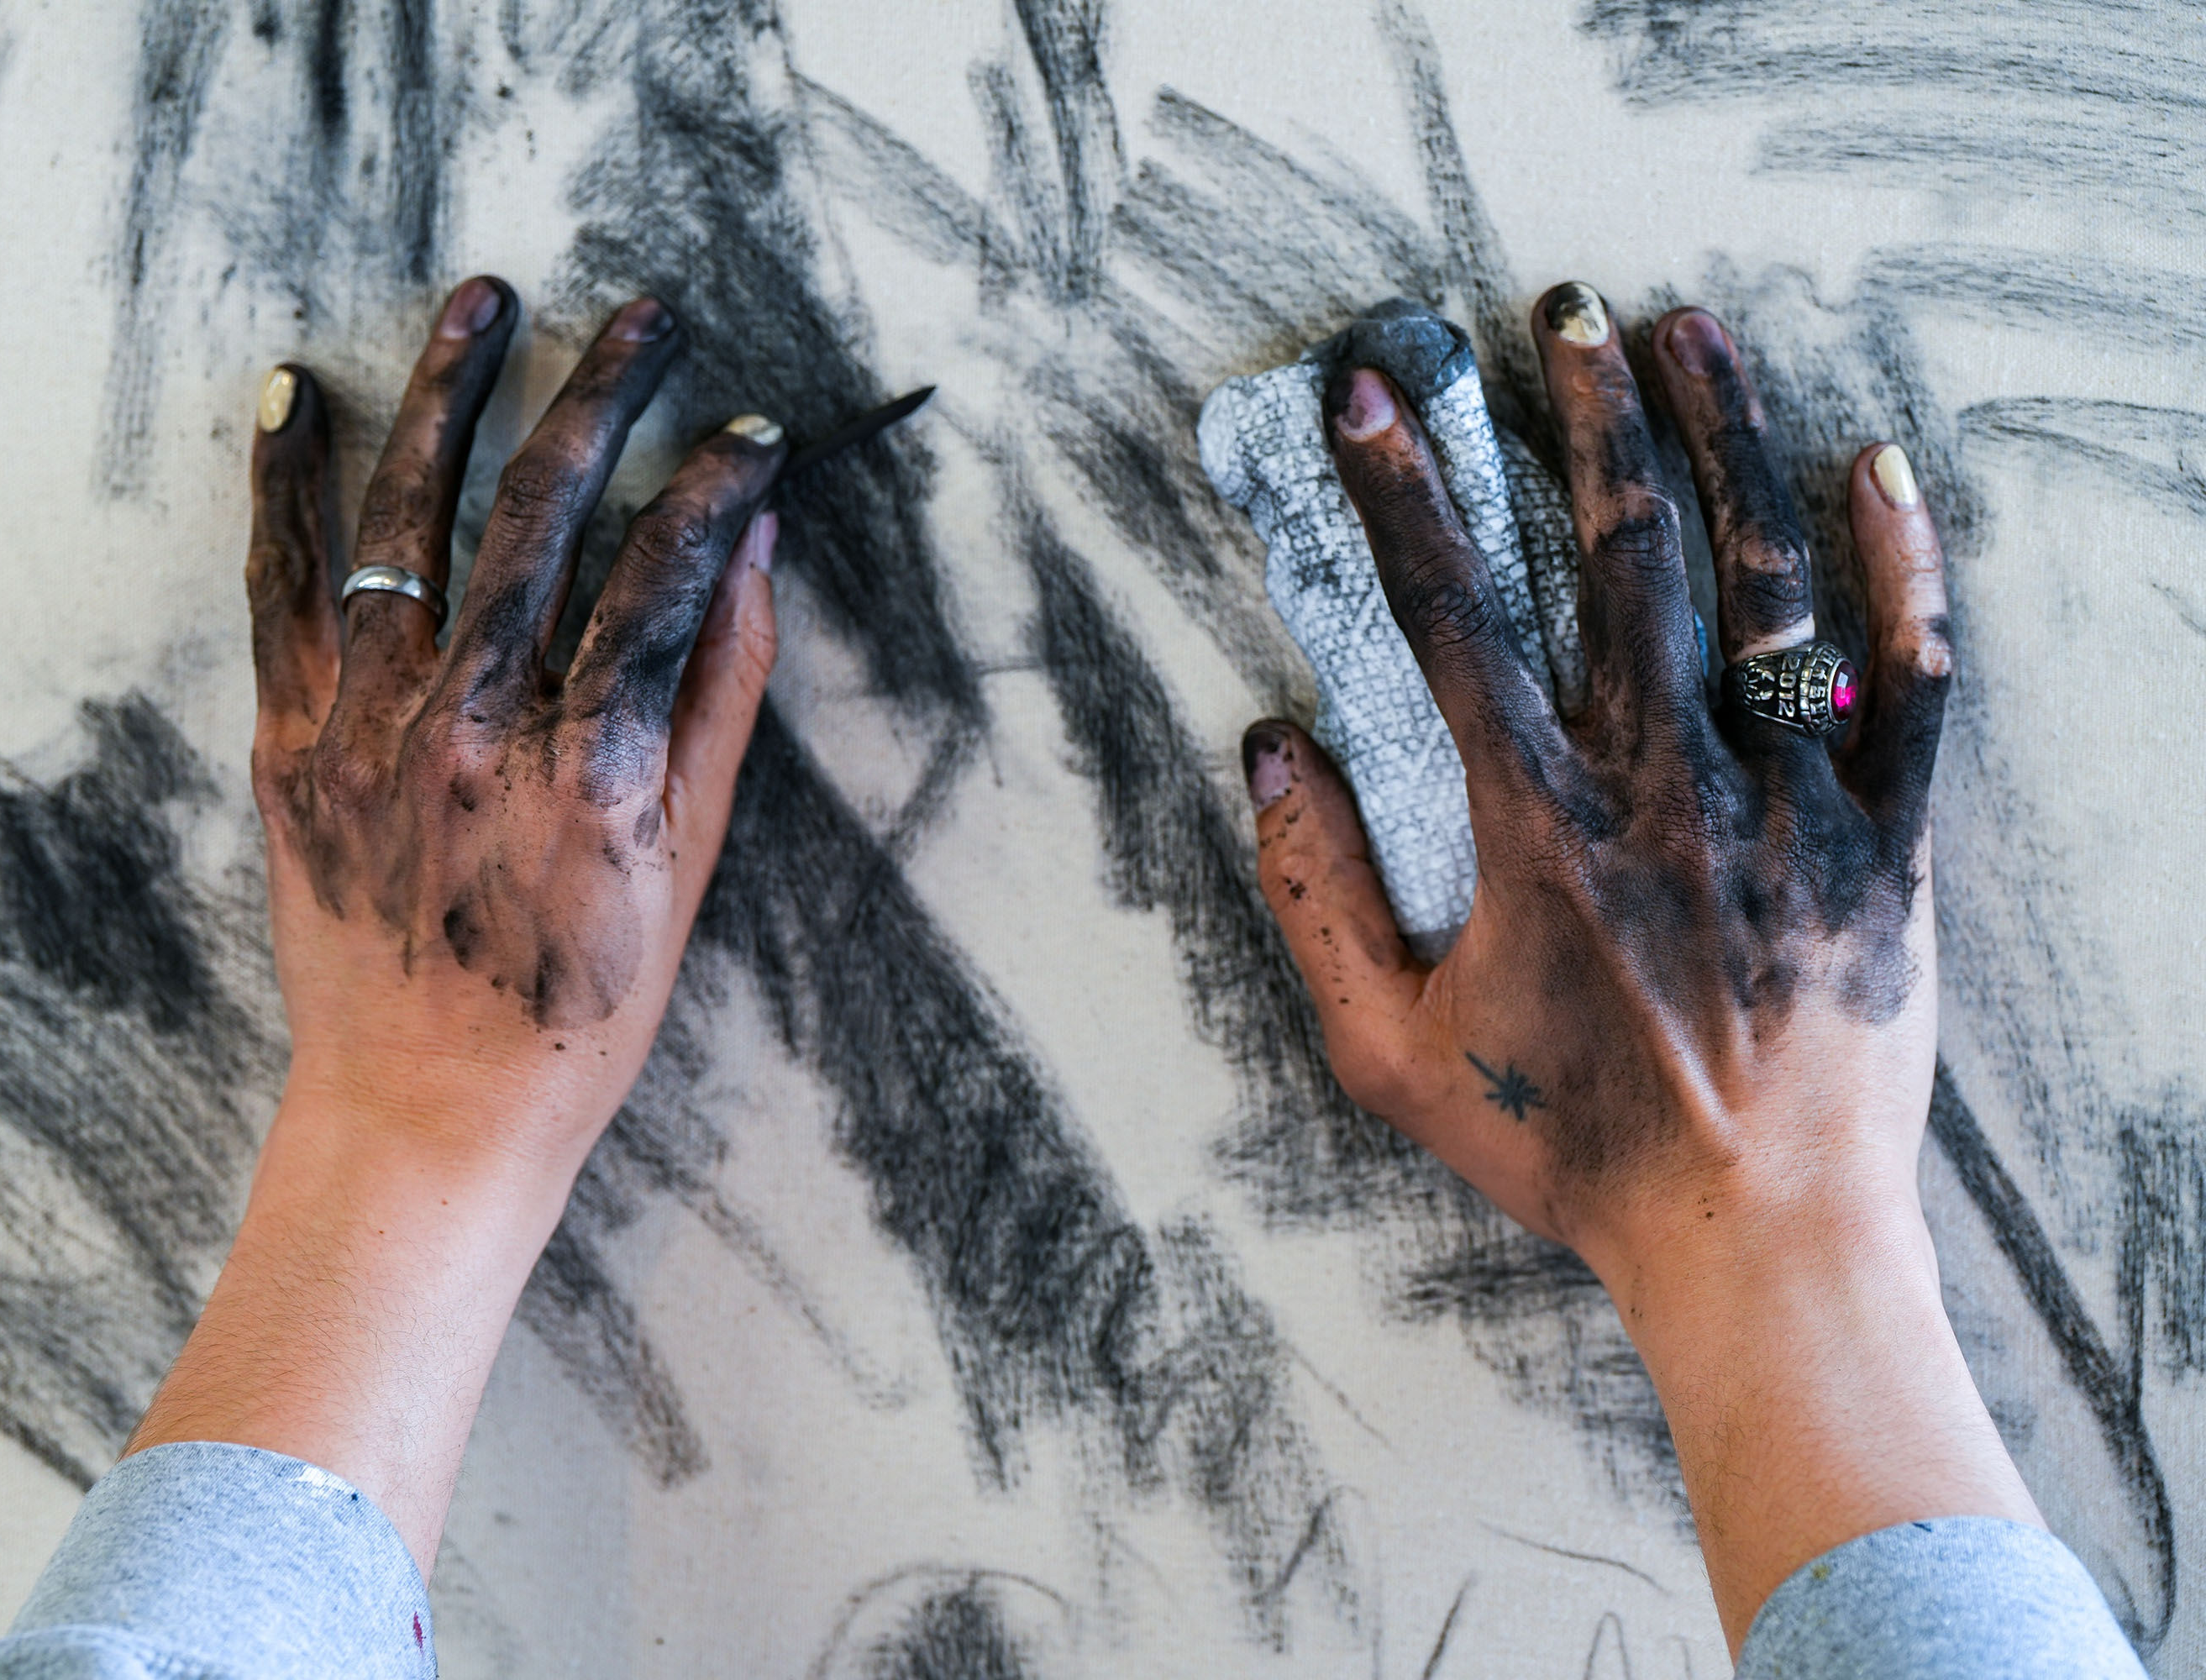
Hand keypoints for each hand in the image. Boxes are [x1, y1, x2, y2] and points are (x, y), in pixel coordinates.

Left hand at [129, 278, 784, 1569]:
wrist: (421, 1116)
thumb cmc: (575, 1014)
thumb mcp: (683, 868)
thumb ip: (715, 705)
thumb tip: (747, 559)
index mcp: (591, 766)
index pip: (665, 574)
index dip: (715, 486)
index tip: (751, 432)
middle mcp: (475, 727)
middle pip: (546, 516)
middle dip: (603, 394)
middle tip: (643, 314)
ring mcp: (371, 728)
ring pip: (412, 522)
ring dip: (452, 395)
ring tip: (483, 299)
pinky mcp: (291, 744)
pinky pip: (283, 589)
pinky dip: (284, 487)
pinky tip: (295, 394)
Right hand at [1244, 284, 2034, 1645]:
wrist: (1759, 1236)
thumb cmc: (1572, 1148)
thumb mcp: (1391, 1052)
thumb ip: (1316, 897)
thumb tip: (1269, 755)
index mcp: (1543, 824)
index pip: (1454, 616)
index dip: (1401, 493)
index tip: (1372, 398)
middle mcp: (1669, 784)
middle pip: (1624, 552)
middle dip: (1584, 417)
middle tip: (1561, 319)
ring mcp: (1791, 804)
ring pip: (1763, 581)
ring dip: (1721, 438)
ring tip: (1690, 336)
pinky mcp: (1884, 841)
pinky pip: (1908, 679)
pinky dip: (1898, 565)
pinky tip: (1873, 468)